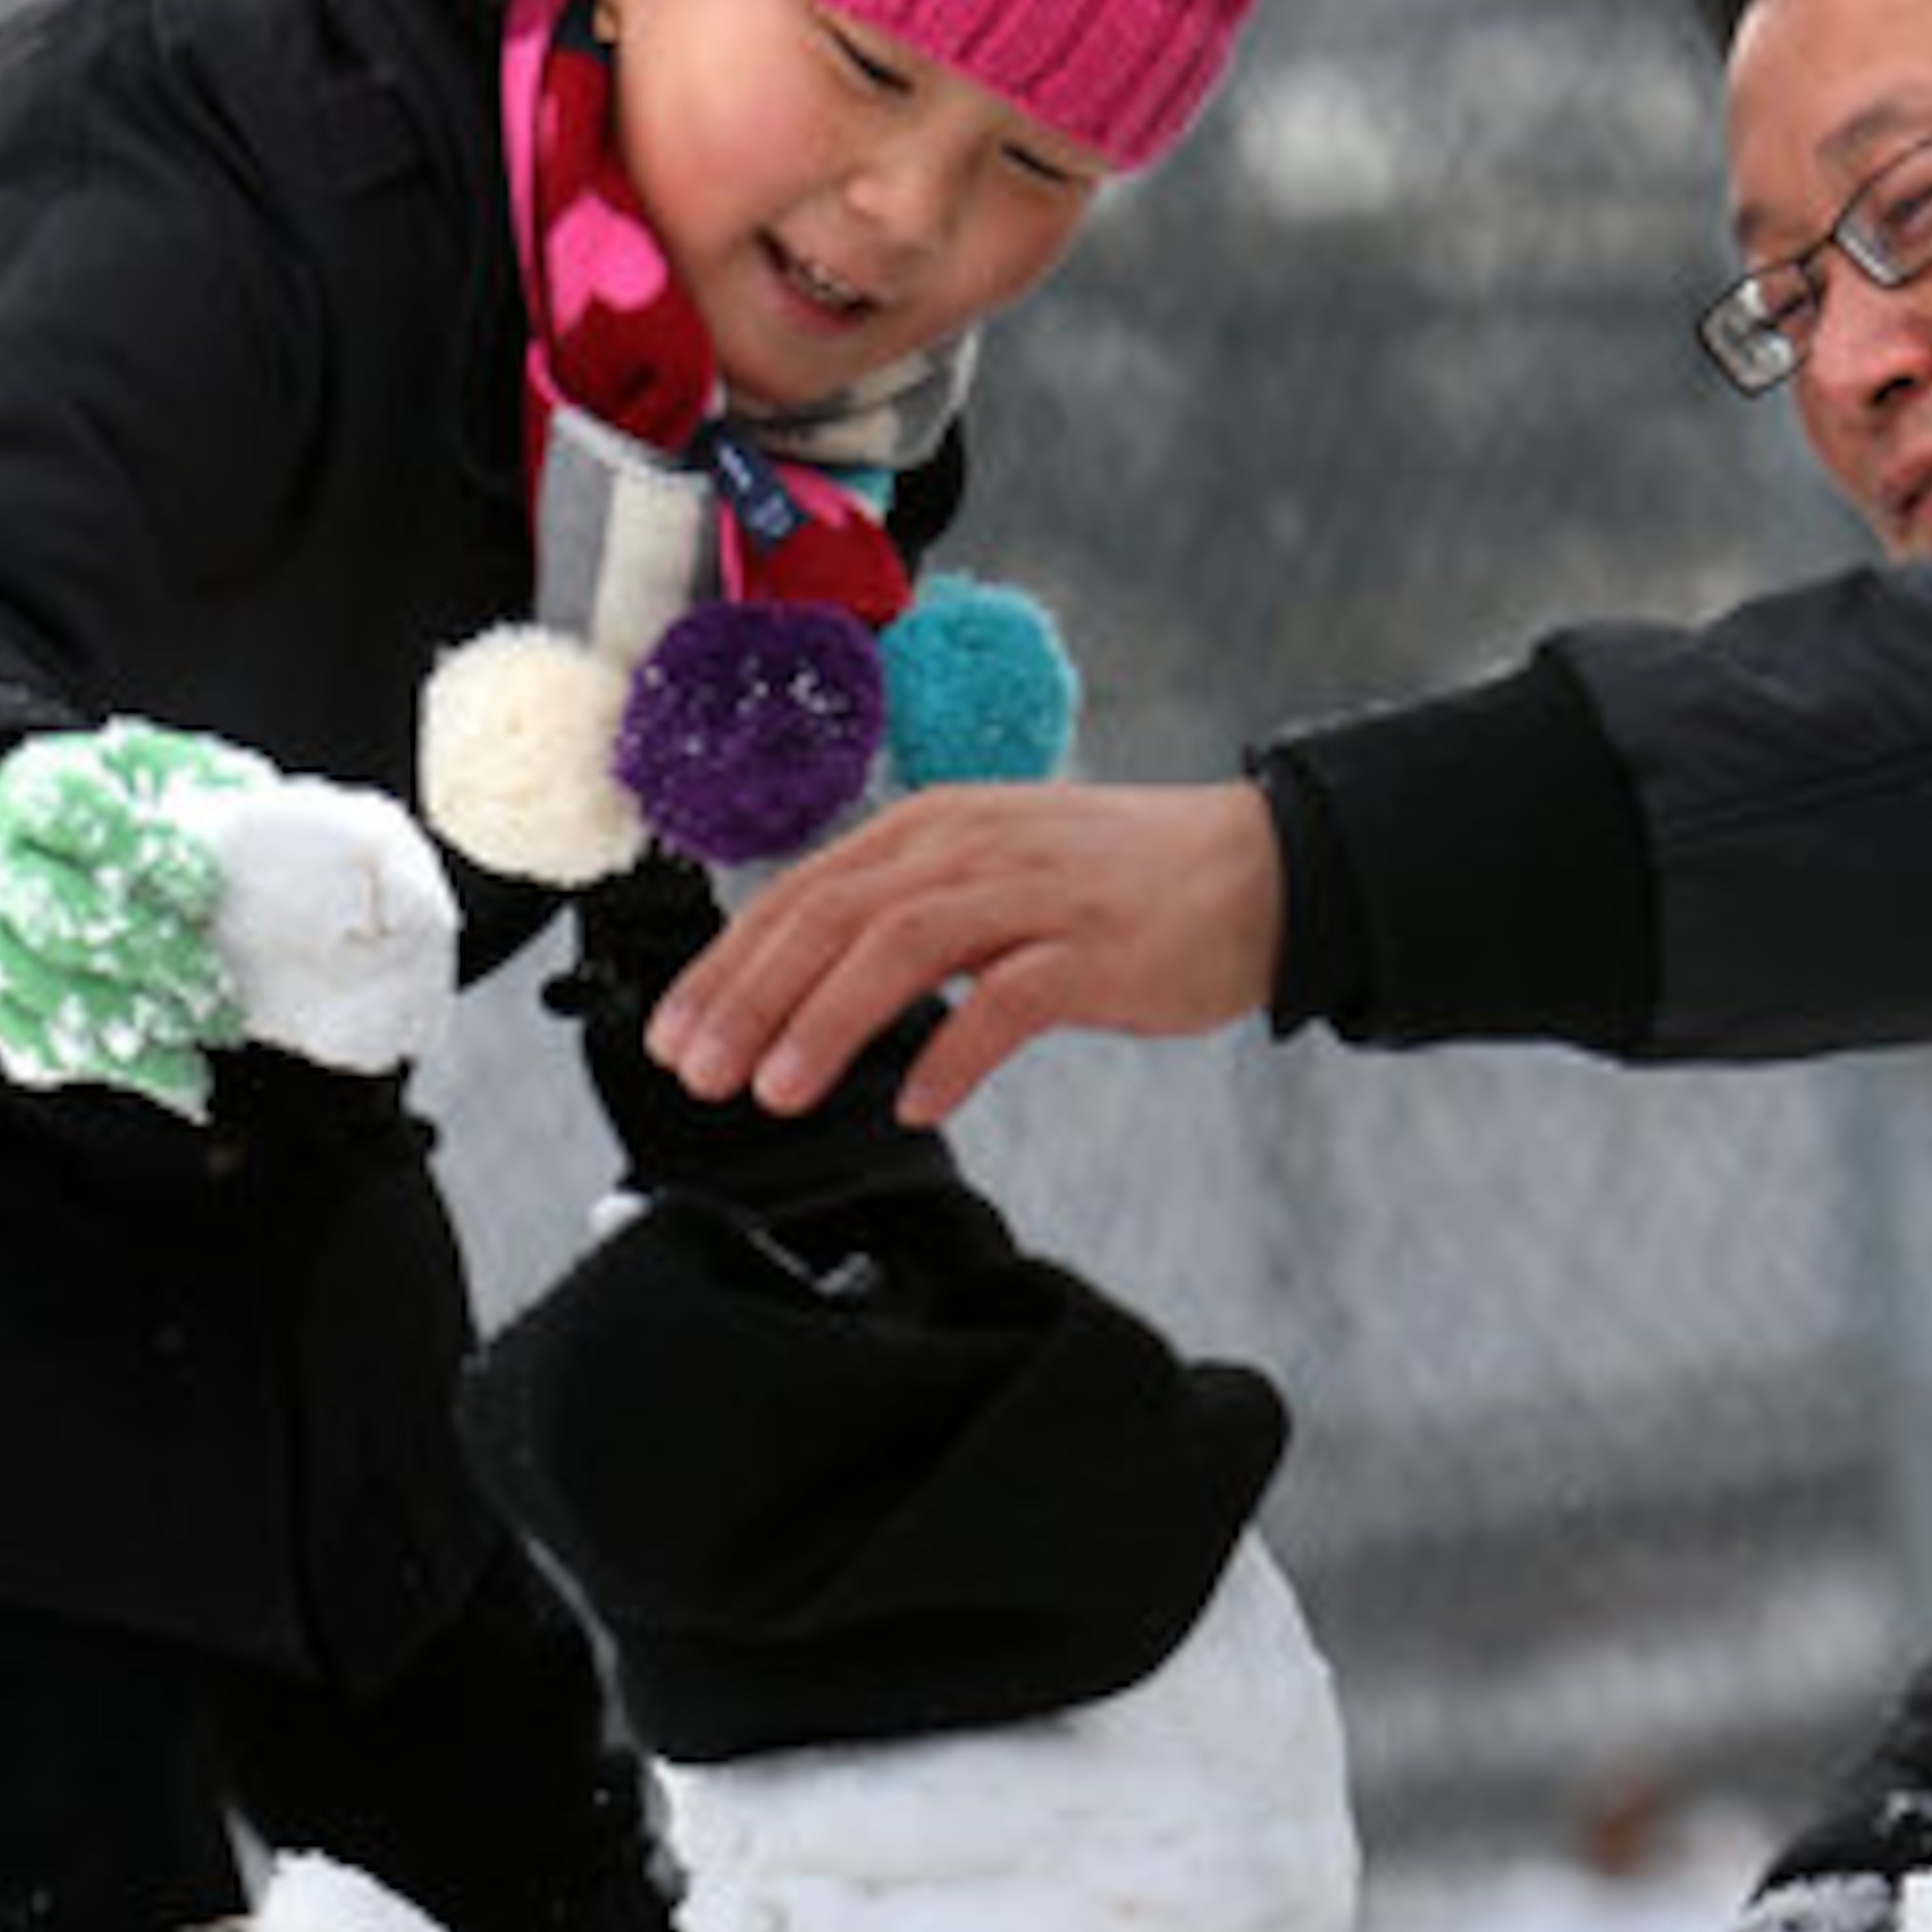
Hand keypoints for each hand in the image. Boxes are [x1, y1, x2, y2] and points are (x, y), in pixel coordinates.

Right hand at [0, 722, 457, 1116]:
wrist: (44, 843)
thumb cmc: (127, 813)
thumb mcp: (171, 780)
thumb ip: (226, 795)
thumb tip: (338, 834)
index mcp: (39, 792)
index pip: (73, 813)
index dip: (140, 851)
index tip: (204, 882)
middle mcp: (2, 864)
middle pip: (61, 915)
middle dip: (151, 951)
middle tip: (217, 977)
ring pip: (50, 988)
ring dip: (140, 1016)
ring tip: (215, 1023)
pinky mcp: (0, 1000)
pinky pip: (44, 1047)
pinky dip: (120, 1068)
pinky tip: (184, 1076)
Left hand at [645, 776, 1286, 1127]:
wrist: (1257, 873)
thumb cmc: (1116, 891)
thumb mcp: (992, 881)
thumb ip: (907, 923)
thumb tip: (811, 992)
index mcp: (932, 829)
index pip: (803, 894)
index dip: (729, 966)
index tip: (674, 1034)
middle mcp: (970, 847)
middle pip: (834, 916)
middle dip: (752, 998)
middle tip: (699, 1072)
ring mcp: (1034, 894)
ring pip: (902, 947)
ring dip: (828, 1021)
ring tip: (778, 1090)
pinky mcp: (1094, 948)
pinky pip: (1010, 1000)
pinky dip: (955, 1051)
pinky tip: (919, 1102)